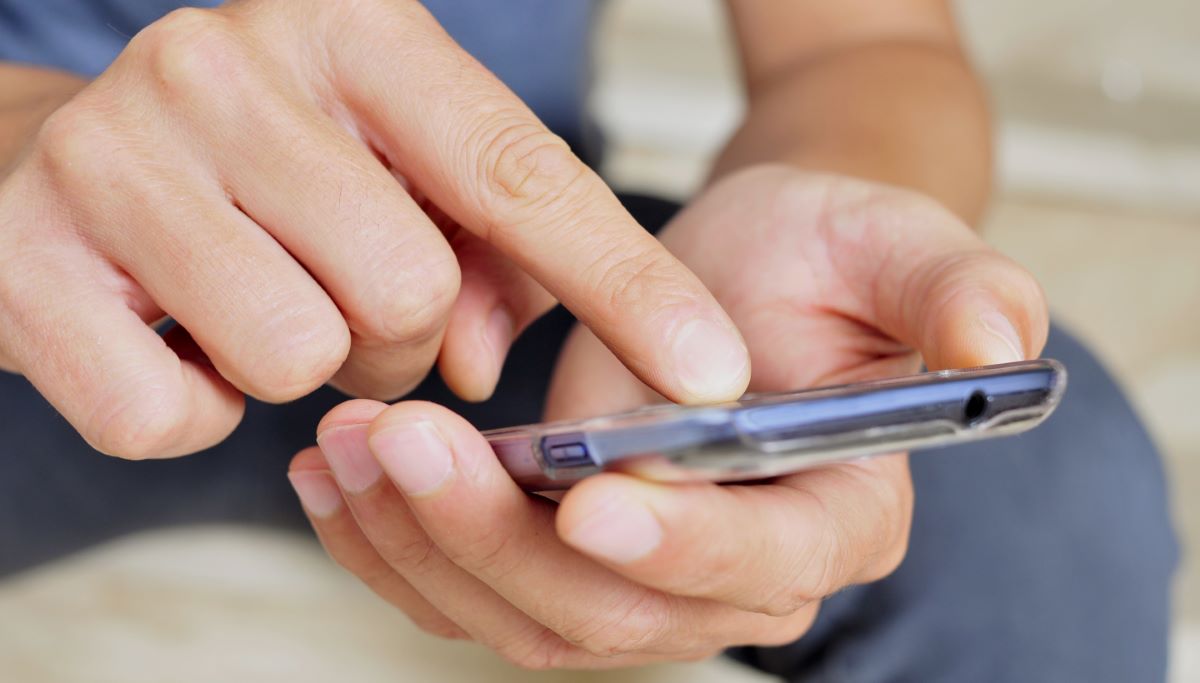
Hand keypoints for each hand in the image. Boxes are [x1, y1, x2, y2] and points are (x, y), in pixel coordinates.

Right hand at [0, 0, 747, 459]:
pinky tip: (168, 341)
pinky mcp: (25, 259)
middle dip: (399, 337)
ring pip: (303, 356)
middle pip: (412, 288)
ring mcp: (115, 155)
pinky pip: (175, 416)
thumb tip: (495, 359)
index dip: (629, 286)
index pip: (523, 174)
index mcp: (350, 28)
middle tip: (339, 297)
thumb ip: (479, 253)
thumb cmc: (251, 172)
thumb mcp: (383, 171)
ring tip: (253, 307)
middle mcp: (228, 64)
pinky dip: (192, 409)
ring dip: (303, 371)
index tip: (710, 375)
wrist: (38, 161)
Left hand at [288, 166, 1047, 667]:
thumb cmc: (823, 258)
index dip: (682, 543)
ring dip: (425, 544)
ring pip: (526, 615)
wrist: (754, 275)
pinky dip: (400, 548)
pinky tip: (336, 483)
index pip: (762, 560)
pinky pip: (477, 590)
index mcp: (838, 512)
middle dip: (499, 540)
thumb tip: (996, 343)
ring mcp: (645, 582)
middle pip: (616, 612)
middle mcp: (739, 574)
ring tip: (342, 452)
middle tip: (404, 444)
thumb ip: (953, 289)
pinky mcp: (569, 562)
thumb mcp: (893, 245)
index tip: (590, 492)